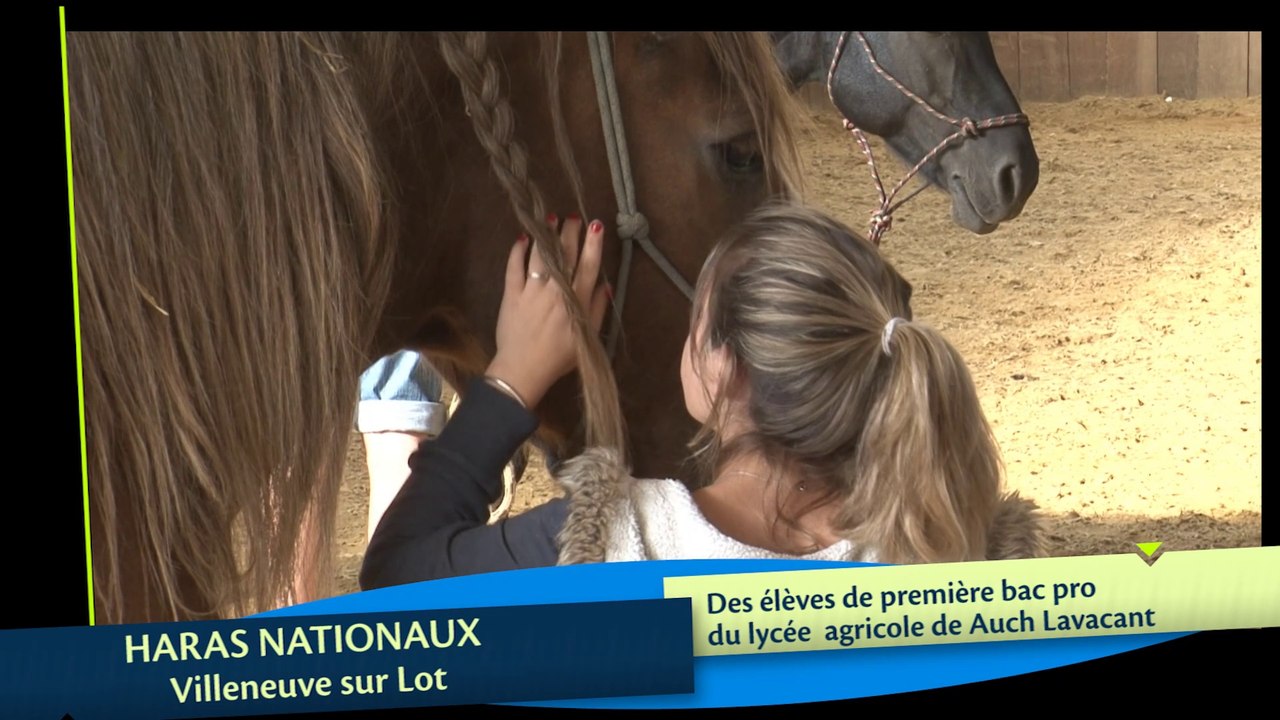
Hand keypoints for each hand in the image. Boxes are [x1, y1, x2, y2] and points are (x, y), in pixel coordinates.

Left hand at [485, 214, 609, 409]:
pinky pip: (514, 267)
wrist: (524, 370)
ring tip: (551, 219)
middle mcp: (555, 291)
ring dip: (546, 235)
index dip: (593, 243)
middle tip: (573, 217)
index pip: (587, 265)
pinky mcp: (511, 294)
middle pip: (564, 255)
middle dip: (570, 232)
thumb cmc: (559, 358)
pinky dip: (518, 250)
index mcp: (576, 301)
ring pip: (540, 256)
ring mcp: (531, 291)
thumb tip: (606, 284)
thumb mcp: (587, 337)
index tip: (596, 224)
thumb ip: (598, 309)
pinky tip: (523, 237)